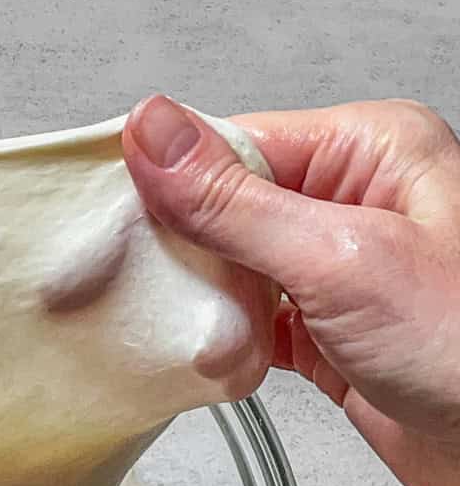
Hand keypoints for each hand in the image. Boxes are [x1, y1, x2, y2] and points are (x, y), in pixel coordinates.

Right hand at [122, 94, 459, 485]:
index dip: (171, 181)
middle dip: (183, 247)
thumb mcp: (338, 260)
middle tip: (134, 282)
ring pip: (235, 266)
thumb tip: (155, 131)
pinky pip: (254, 320)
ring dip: (202, 300)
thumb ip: (235, 200)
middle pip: (228, 203)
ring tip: (176, 323)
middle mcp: (359, 201)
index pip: (237, 142)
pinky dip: (226, 341)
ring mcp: (343, 269)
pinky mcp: (331, 332)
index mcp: (372, 151)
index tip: (113, 219)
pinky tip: (212, 353)